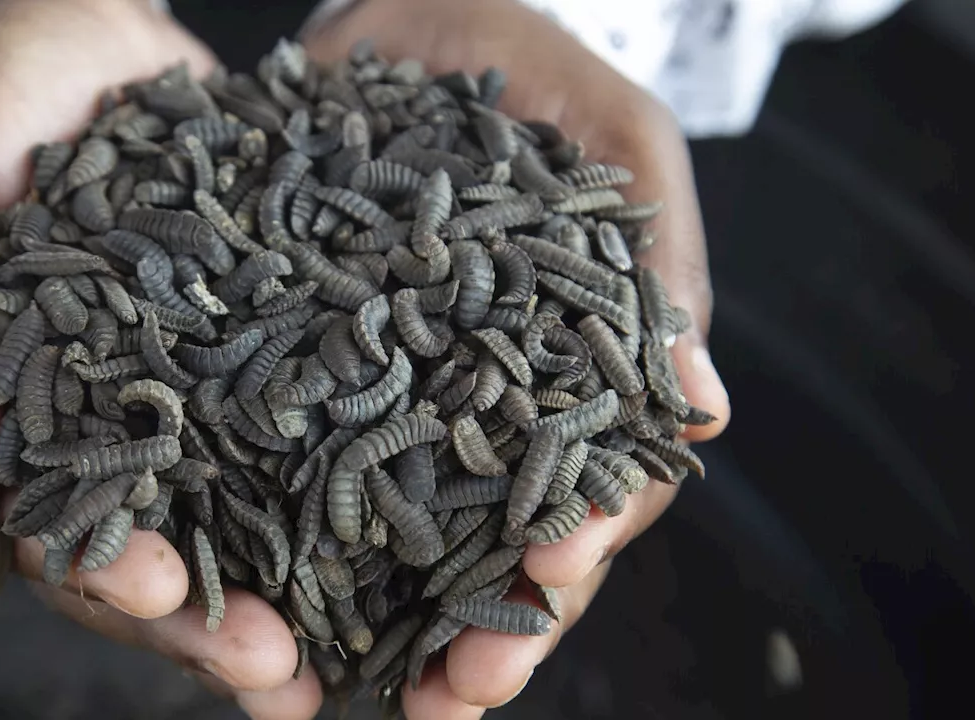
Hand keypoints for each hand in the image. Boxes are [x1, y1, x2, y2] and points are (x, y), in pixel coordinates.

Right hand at [0, 2, 319, 715]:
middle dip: (209, 618)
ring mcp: (187, 392)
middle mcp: (102, 426)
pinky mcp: (260, 345)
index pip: (47, 528)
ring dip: (288, 584)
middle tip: (277, 672)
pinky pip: (303, 424)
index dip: (104, 572)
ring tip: (349, 647)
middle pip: (155, 548)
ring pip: (238, 514)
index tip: (165, 593)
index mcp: (6, 420)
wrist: (74, 24)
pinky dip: (344, 482)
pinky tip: (402, 524)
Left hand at [304, 0, 731, 715]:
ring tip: (357, 688)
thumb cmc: (526, 71)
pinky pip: (305, 465)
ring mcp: (404, 397)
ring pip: (409, 532)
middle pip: (501, 538)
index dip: (577, 546)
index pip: (596, 481)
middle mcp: (492, 403)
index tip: (547, 590)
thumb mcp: (610, 137)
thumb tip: (708, 408)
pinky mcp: (317, 375)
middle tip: (450, 698)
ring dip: (390, 616)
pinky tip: (266, 598)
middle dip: (486, 623)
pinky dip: (292, 538)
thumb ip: (657, 262)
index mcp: (577, 369)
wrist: (406, 25)